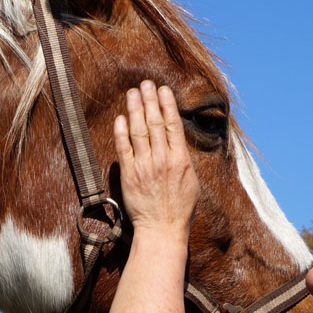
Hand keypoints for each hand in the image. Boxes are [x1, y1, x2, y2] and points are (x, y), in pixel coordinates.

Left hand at [113, 81, 199, 237]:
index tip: (163, 90)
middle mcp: (163, 159)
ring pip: (139, 131)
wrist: (162, 229)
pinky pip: (124, 149)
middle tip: (146, 84)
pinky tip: (121, 118)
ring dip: (135, 109)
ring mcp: (145, 166)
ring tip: (133, 92)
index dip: (167, 105)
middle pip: (155, 123)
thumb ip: (183, 158)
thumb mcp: (192, 181)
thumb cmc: (180, 208)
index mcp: (181, 160)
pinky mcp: (130, 175)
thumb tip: (176, 140)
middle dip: (150, 100)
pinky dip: (121, 132)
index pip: (173, 125)